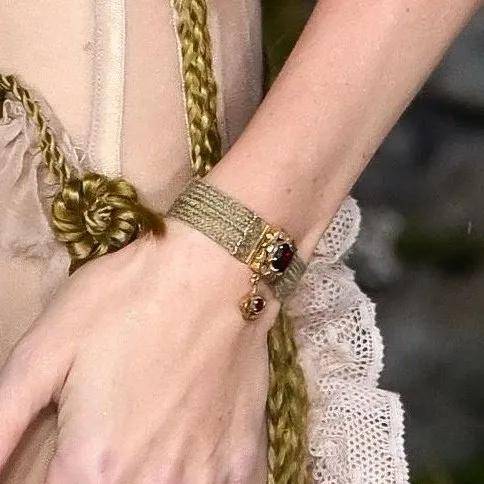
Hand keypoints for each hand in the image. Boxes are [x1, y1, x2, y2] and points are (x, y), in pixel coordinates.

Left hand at [0, 220, 276, 482]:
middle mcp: (152, 483)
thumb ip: (2, 422)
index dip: (58, 473)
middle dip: (102, 472)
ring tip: (152, 423)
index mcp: (94, 465)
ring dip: (149, 473)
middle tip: (113, 425)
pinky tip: (191, 445)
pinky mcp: (242, 458)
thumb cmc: (128, 299)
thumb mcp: (46, 348)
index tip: (71, 448)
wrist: (212, 271)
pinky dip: (197, 475)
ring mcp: (205, 475)